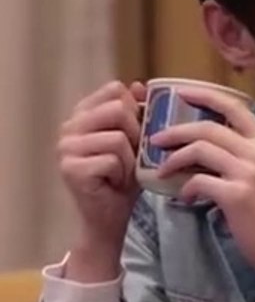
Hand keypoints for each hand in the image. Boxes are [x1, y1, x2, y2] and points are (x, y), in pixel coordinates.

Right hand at [57, 81, 146, 281]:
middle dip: (137, 134)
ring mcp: (66, 148)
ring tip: (123, 172)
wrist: (111, 216)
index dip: (136, 108)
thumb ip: (137, 113)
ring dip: (131, 159)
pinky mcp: (71, 168)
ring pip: (117, 137)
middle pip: (118, 109)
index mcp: (83, 114)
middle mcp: (69, 127)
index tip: (139, 131)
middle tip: (133, 156)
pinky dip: (123, 174)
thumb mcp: (136, 141)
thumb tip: (140, 85)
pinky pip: (112, 160)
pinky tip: (115, 183)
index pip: (114, 90)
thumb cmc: (125, 176)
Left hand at [152, 87, 254, 301]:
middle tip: (156, 139)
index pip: (233, 106)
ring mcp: (249, 172)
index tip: (180, 93)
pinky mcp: (236, 194)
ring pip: (199, 149)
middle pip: (207, 127)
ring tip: (164, 169)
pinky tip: (185, 197)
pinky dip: (185, 187)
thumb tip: (206, 146)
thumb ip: (244, 155)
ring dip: (174, 158)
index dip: (203, 95)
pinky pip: (198, 181)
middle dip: (175, 131)